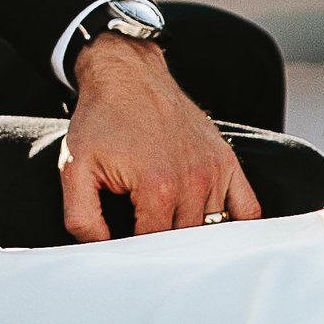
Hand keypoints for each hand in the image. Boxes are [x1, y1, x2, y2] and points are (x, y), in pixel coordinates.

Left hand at [57, 35, 258, 240]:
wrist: (126, 74)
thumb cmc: (102, 119)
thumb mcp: (75, 167)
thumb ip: (82, 217)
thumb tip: (101, 249)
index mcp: (157, 187)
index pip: (154, 245)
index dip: (135, 249)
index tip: (124, 242)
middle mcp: (193, 180)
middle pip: (185, 241)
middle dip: (164, 245)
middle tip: (144, 233)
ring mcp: (214, 170)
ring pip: (213, 229)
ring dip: (194, 236)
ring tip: (172, 229)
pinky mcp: (225, 160)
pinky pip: (248, 207)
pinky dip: (236, 224)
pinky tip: (216, 228)